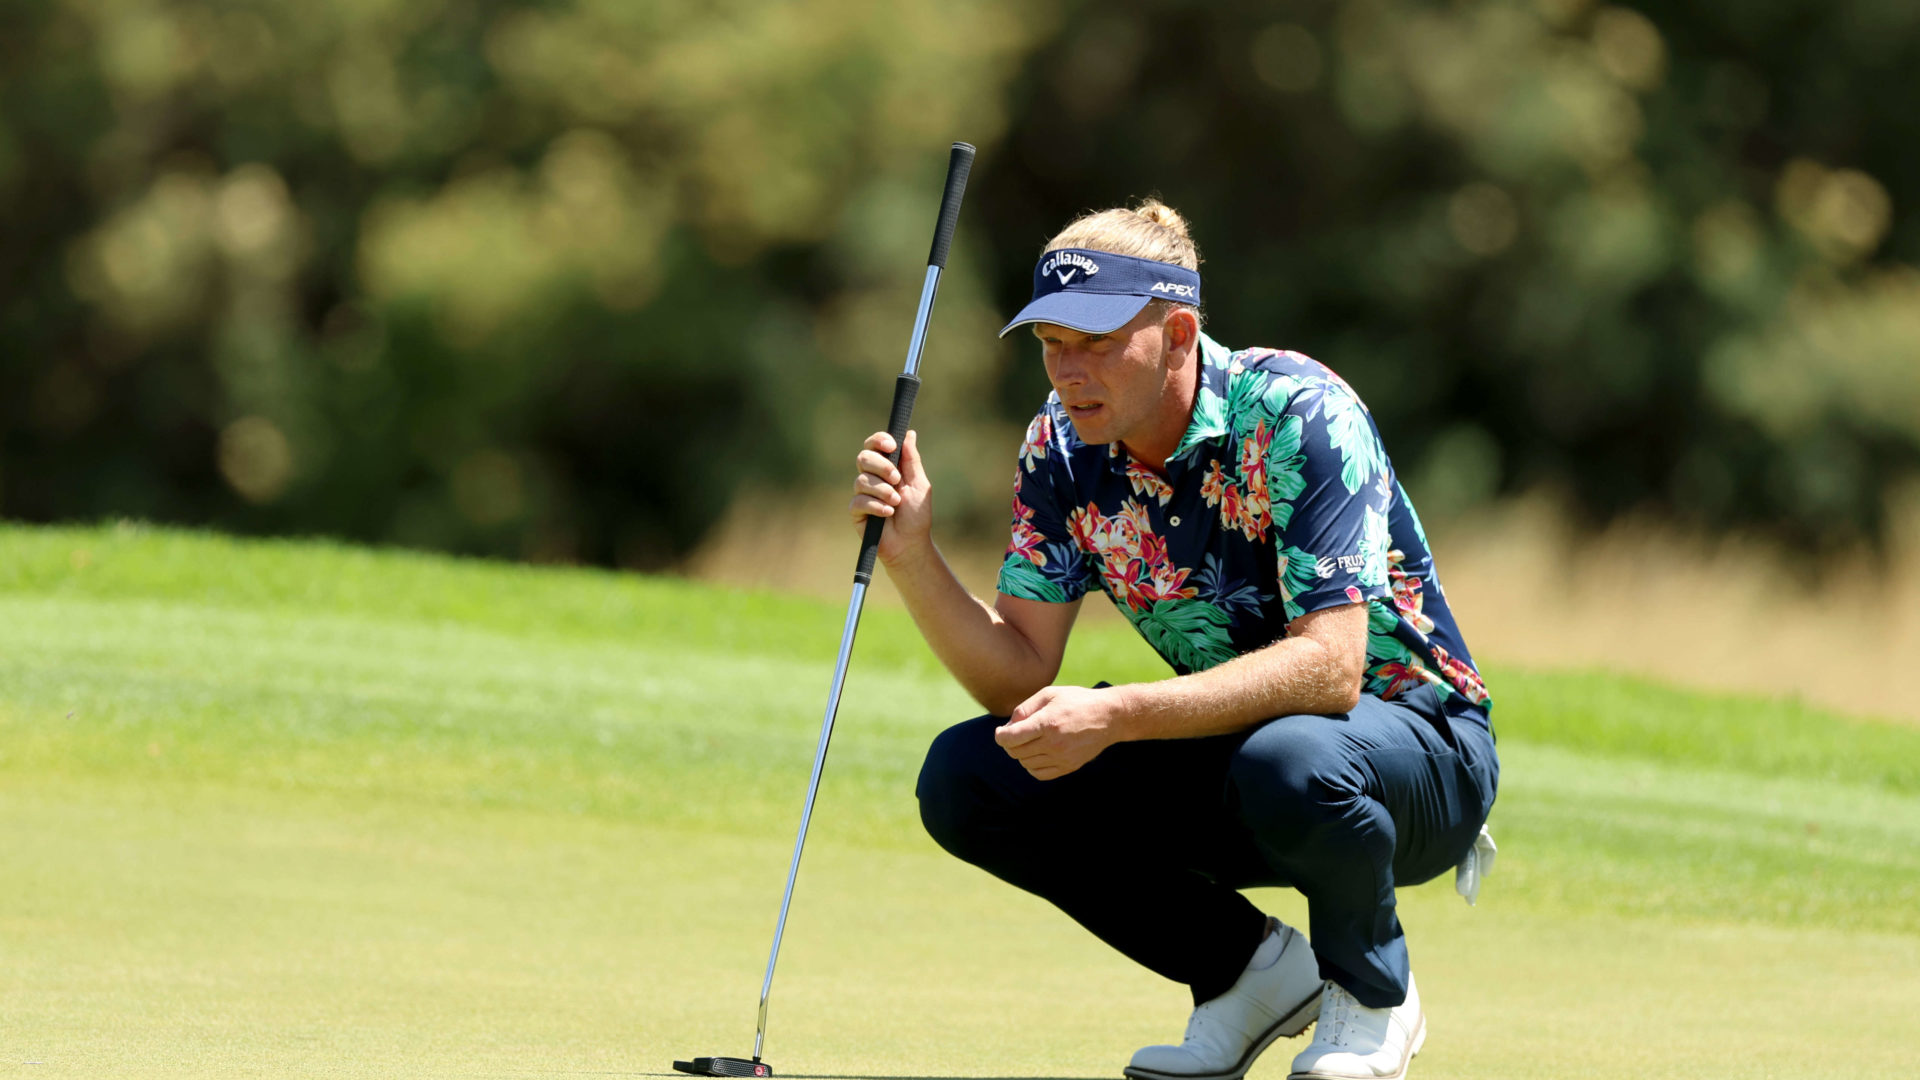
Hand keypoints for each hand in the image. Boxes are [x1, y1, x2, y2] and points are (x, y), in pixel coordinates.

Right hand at [849, 429, 931, 564]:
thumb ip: (911, 460)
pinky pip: (859, 500)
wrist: (911, 543)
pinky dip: (876, 506)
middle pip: (863, 457)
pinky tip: (888, 514)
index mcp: (887, 467)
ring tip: (896, 502)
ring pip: (862, 480)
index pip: (875, 445)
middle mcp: (872, 477)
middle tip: (896, 479)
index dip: (879, 440)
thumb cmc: (916, 515)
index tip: (891, 445)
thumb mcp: (919, 484)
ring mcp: (862, 494)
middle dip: (881, 466)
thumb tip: (908, 433)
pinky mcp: (856, 511)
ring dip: (883, 490)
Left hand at [993, 685, 1124, 779]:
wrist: (1109, 717)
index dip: (1000, 736)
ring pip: (1025, 763)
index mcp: (1047, 723)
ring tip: (1030, 741)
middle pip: (1015, 752)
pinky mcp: (1069, 767)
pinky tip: (1037, 753)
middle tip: (1015, 734)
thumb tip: (1008, 726)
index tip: (1001, 732)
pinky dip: (1032, 766)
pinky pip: (1039, 774)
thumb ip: (1025, 708)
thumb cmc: (1077, 701)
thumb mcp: (1049, 694)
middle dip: (1010, 743)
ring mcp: (1062, 758)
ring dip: (1021, 753)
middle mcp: (1053, 743)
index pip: (1011, 738)